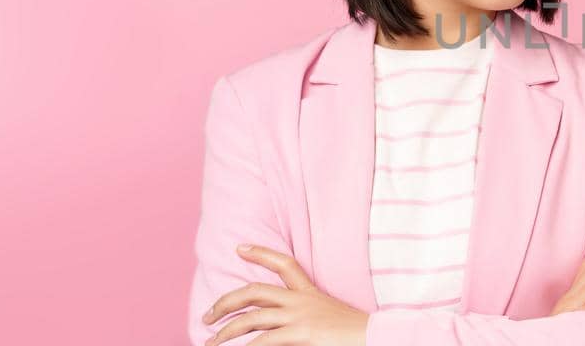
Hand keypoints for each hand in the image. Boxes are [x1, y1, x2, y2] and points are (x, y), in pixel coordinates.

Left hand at [201, 244, 369, 345]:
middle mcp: (302, 301)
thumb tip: (279, 327)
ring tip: (211, 342)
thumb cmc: (354, 333)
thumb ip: (306, 316)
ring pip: (251, 318)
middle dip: (225, 302)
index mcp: (310, 293)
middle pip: (254, 292)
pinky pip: (263, 341)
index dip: (260, 253)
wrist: (376, 338)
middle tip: (207, 315)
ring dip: (225, 331)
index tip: (240, 247)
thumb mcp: (329, 317)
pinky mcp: (301, 334)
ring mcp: (300, 317)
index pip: (285, 264)